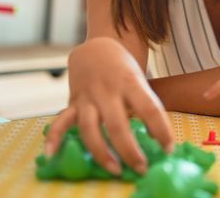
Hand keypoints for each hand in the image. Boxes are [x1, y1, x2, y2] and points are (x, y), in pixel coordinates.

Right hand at [44, 37, 172, 175]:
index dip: (161, 130)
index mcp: (130, 82)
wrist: (95, 48)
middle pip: (118, 125)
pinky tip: (50, 156)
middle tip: (141, 169)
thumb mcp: (139, 80)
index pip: (150, 108)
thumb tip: (154, 136)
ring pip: (90, 128)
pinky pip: (60, 122)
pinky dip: (54, 139)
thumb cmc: (123, 69)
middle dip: (130, 150)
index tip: (168, 148)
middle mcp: (108, 90)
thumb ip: (144, 105)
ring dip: (101, 152)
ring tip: (114, 170)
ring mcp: (87, 97)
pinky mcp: (72, 102)